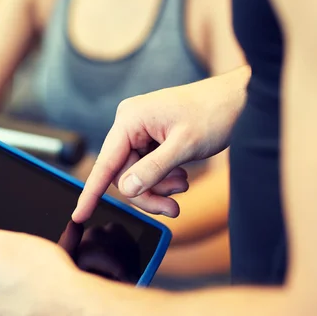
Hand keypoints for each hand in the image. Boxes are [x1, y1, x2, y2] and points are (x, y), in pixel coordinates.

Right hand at [72, 82, 235, 221]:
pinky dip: (163, 179)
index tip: (79, 215)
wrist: (237, 100)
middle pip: (124, 175)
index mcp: (130, 119)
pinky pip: (147, 168)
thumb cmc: (213, 114)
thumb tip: (126, 189)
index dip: (92, 192)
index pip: (105, 162)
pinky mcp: (151, 138)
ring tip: (182, 186)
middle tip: (173, 208)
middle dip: (148, 193)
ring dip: (158, 187)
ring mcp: (140, 131)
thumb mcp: (183, 146)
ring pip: (137, 175)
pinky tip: (181, 177)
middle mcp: (130, 124)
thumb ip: (153, 170)